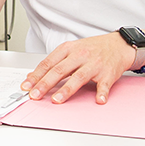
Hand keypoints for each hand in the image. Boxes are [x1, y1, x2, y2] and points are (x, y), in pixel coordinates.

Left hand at [20, 32, 135, 104]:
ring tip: (57, 100)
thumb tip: (33, 75)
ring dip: (66, 90)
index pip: (48, 63)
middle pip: (59, 70)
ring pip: (78, 77)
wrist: (118, 45)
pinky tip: (98, 100)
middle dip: (45, 84)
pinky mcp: (108, 74)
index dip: (36, 75)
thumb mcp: (70, 50)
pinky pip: (104, 84)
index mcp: (68, 49)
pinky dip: (102, 92)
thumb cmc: (92, 49)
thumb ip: (53, 63)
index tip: (26, 85)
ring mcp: (94, 65)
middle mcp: (80, 55)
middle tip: (35, 95)